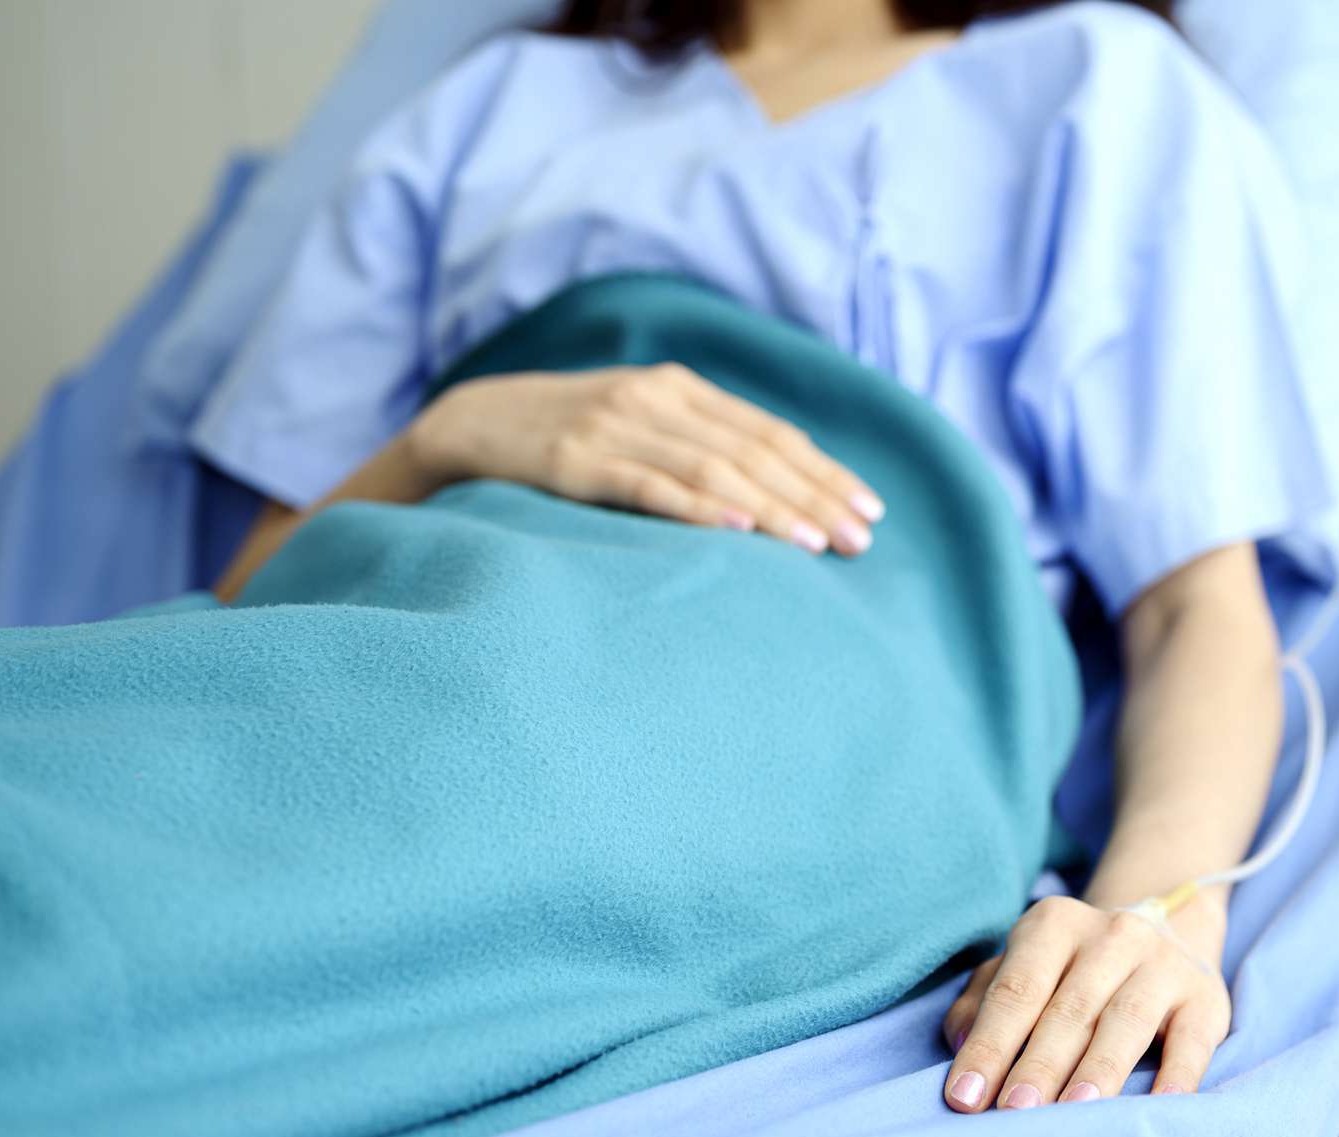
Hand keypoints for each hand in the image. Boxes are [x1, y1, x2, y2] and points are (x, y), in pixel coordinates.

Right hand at [404, 362, 885, 555]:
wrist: (467, 426)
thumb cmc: (566, 439)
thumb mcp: (638, 426)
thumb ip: (698, 445)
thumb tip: (777, 495)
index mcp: (680, 389)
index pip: (770, 434)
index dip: (825, 472)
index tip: (870, 510)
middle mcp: (656, 398)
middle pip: (754, 452)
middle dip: (814, 497)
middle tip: (860, 540)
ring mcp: (615, 426)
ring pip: (712, 470)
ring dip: (771, 510)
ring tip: (814, 545)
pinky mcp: (575, 460)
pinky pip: (649, 486)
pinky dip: (697, 508)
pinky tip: (738, 530)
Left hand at [940, 895, 1231, 1112]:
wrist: (1165, 925)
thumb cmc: (1071, 968)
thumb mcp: (1023, 965)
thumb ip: (983, 1000)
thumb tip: (956, 1041)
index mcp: (1055, 925)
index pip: (1016, 990)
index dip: (989, 1044)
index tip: (964, 1096)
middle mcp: (1112, 936)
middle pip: (1069, 1008)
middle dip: (1038, 1064)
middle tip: (1013, 1111)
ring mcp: (1163, 964)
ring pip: (1126, 1020)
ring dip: (1099, 1068)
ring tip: (1073, 1113)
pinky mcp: (1205, 998)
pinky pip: (1192, 1040)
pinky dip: (1178, 1074)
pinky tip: (1159, 1107)